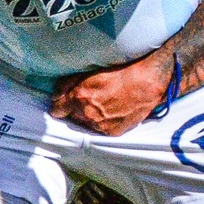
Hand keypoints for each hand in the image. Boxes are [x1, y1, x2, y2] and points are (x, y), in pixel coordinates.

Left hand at [52, 50, 172, 135]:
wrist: (147, 82)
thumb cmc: (120, 72)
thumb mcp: (90, 72)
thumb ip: (68, 84)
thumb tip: (56, 95)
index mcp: (79, 98)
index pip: (56, 110)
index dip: (59, 105)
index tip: (62, 103)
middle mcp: (87, 114)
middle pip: (72, 117)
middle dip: (76, 110)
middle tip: (88, 100)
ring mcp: (100, 125)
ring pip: (86, 124)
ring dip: (89, 117)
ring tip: (102, 105)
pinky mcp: (112, 132)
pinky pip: (100, 129)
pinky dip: (103, 122)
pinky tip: (111, 111)